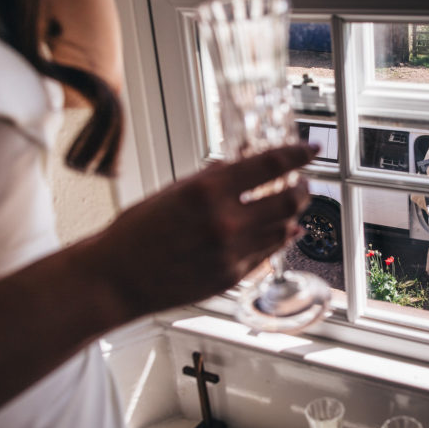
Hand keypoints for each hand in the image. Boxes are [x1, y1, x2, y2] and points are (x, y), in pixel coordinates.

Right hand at [85, 145, 316, 318]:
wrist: (117, 278)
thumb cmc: (137, 233)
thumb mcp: (173, 192)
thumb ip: (213, 179)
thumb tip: (243, 164)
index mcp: (207, 191)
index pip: (269, 165)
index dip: (297, 155)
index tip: (311, 149)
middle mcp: (224, 221)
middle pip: (289, 201)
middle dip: (303, 190)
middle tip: (303, 184)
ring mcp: (231, 252)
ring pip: (284, 229)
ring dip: (292, 215)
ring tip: (290, 206)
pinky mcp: (232, 276)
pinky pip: (267, 254)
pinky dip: (277, 239)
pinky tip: (280, 232)